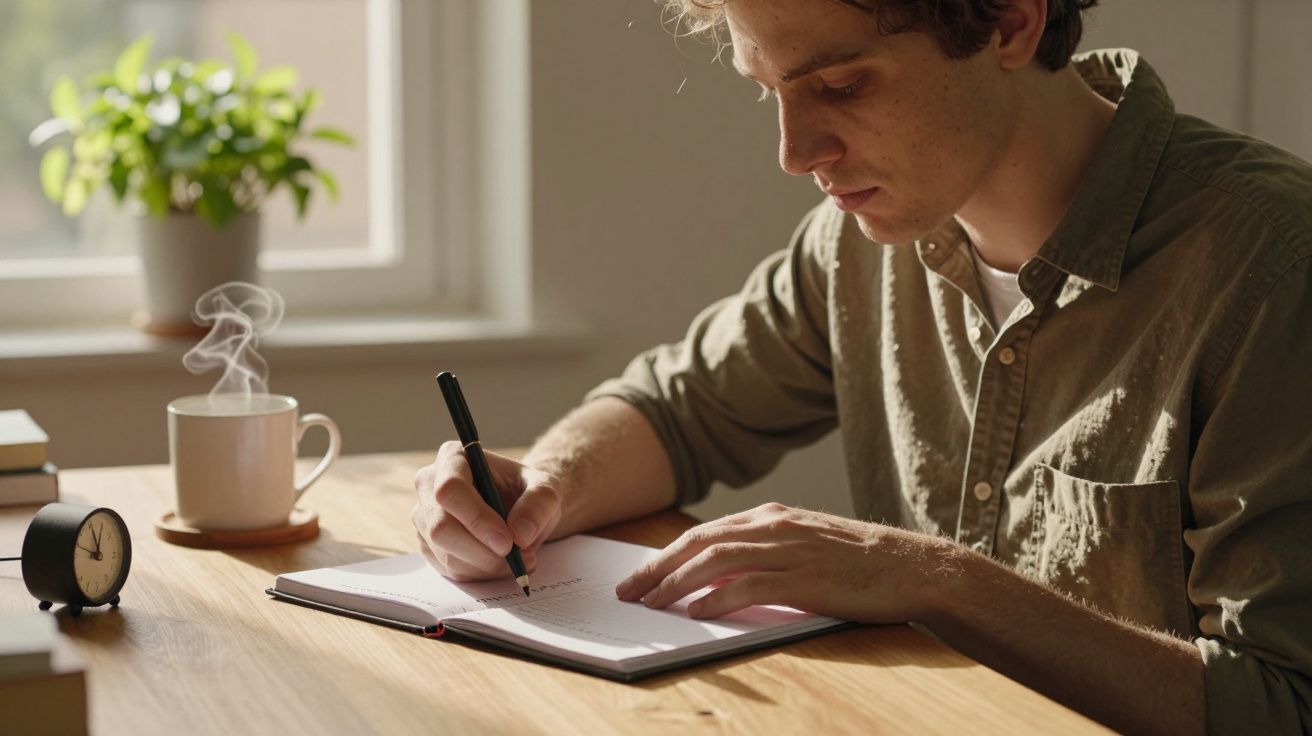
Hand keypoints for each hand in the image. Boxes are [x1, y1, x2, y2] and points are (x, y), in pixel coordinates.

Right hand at [412, 441, 561, 581]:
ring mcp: (425, 517)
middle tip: (517, 559)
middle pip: (441, 527)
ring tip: (519, 559)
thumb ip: (539, 504)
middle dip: (482, 551)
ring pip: (447, 553)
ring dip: (487, 565)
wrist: (520, 507)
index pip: (450, 489)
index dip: (477, 519)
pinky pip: (450, 569)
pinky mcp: (429, 545)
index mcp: (453, 458)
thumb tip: (520, 534)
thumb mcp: (546, 489)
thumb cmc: (527, 491)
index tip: (508, 541)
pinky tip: (501, 562)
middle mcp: (430, 485)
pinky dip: (481, 573)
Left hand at [614, 503, 950, 621]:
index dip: (666, 555)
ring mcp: (788, 550)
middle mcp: (774, 527)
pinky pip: (749, 586)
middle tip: (628, 591)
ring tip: (652, 605)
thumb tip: (718, 579)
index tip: (640, 575)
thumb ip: (764, 554)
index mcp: (772, 517)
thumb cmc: (858, 563)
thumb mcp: (804, 545)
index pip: (704, 533)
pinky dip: (717, 599)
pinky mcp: (804, 578)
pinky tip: (696, 613)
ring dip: (677, 584)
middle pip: (699, 543)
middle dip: (658, 568)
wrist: (910, 566)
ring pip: (716, 561)